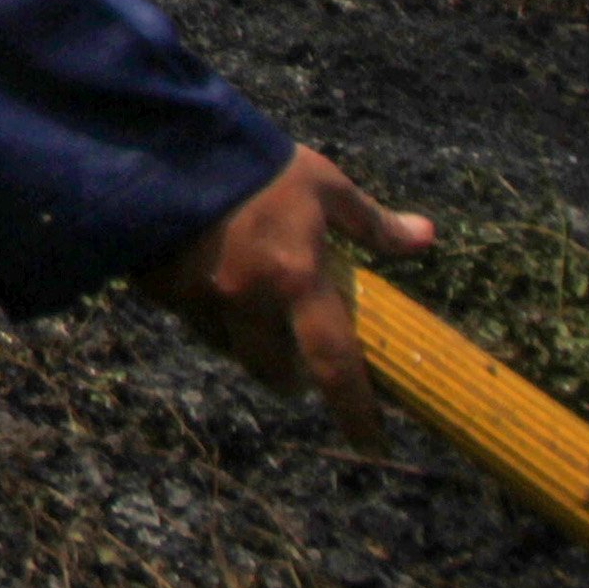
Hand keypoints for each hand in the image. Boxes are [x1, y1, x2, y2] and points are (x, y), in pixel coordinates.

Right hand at [134, 146, 436, 443]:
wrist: (165, 144)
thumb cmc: (258, 164)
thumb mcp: (323, 185)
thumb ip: (371, 223)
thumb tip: (427, 238)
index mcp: (296, 280)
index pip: (335, 364)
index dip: (355, 410)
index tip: (372, 443)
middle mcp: (249, 302)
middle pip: (273, 371)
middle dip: (290, 376)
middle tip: (298, 367)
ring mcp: (200, 300)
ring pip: (230, 350)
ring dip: (247, 346)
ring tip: (252, 320)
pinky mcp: (161, 290)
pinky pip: (191, 320)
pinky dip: (207, 315)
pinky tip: (207, 284)